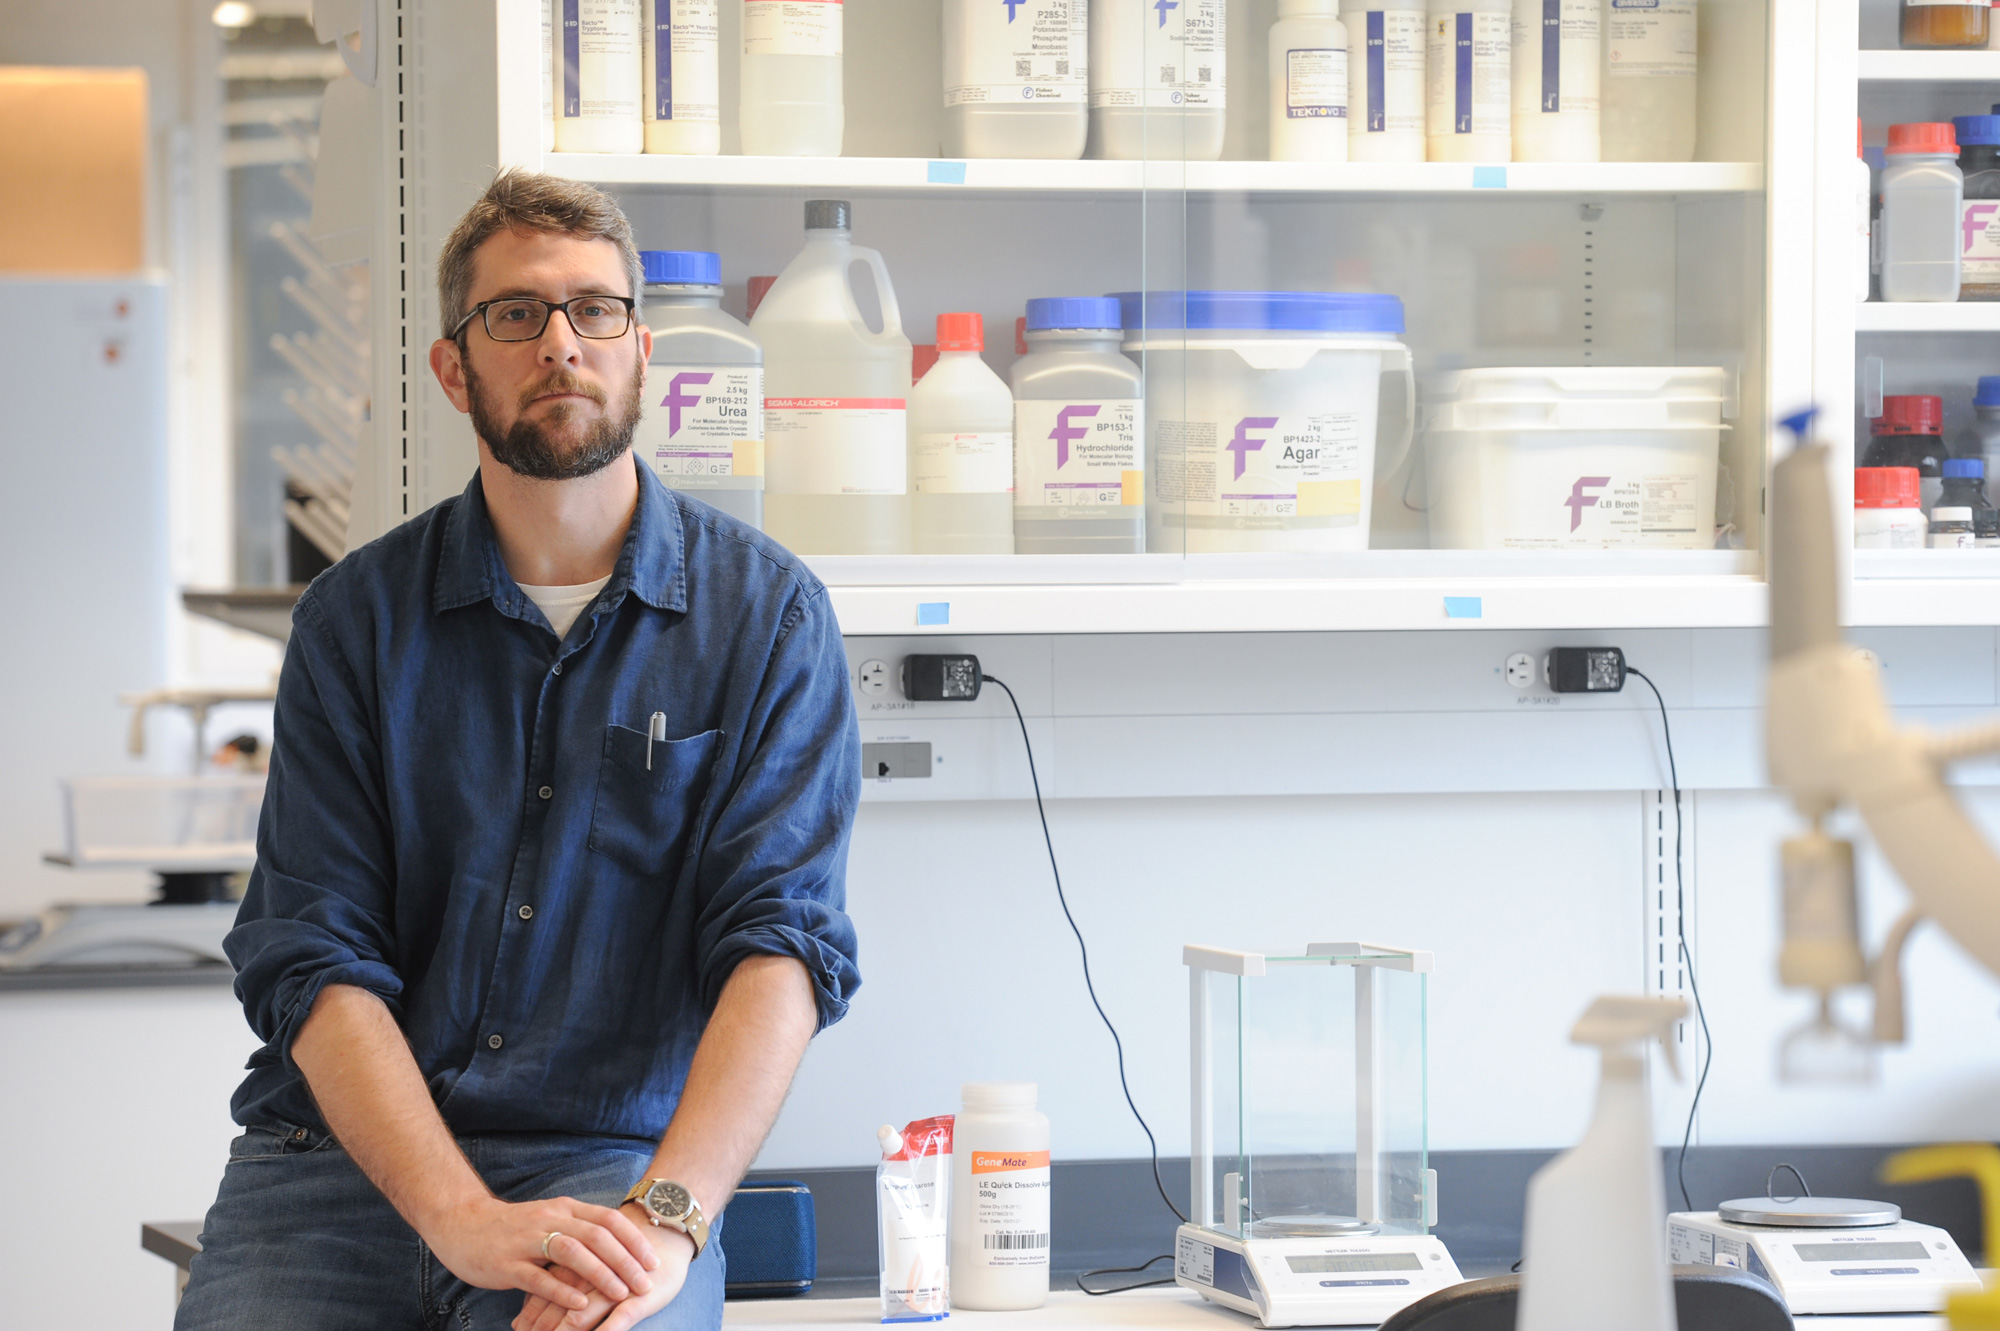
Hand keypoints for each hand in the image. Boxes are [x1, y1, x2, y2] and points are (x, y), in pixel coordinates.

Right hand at [423, 1194, 660, 1315]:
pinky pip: (539, 1277)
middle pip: (596, 1236)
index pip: (607, 1219)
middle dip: (626, 1260)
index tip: (653, 1261)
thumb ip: (578, 1229)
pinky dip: (562, 1291)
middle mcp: (549, 1220)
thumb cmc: (512, 1227)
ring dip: (600, 1273)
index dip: (634, 1239)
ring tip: (621, 1293)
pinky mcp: (506, 1263)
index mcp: (563, 1209)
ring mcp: (526, 1241)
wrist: (461, 1224)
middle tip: (645, 1283)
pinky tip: (581, 1306)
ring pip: (572, 1252)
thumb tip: (617, 1246)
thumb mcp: (549, 1220)